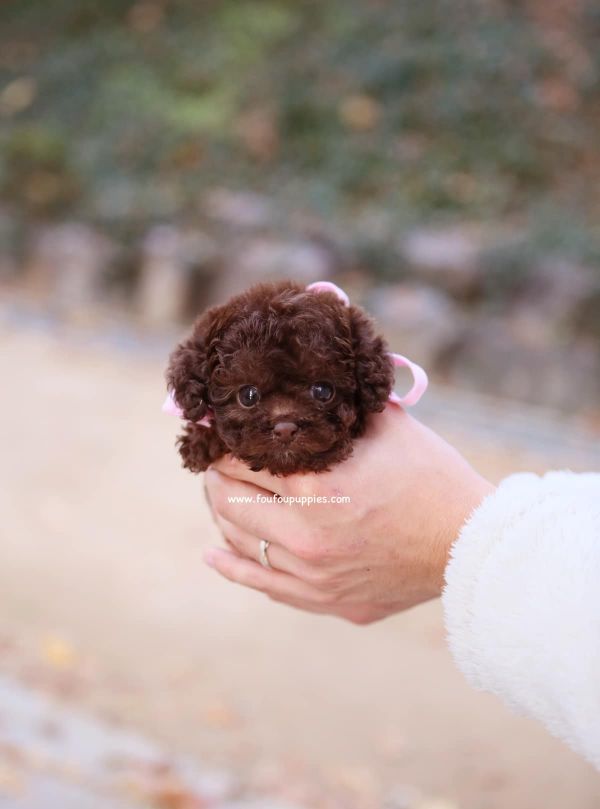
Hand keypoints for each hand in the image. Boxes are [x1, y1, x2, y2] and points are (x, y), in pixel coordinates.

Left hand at [203, 407, 493, 623]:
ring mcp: (315, 576)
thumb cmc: (433, 477)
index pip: (242, 461)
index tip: (217, 433)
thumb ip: (339, 405)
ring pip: (242, 544)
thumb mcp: (386, 426)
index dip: (224, 444)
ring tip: (219, 497)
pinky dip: (235, 568)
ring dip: (223, 515)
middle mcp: (306, 537)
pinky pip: (266, 585)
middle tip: (213, 462)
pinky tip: (215, 556)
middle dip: (216, 477)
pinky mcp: (329, 600)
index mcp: (316, 488)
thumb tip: (302, 382)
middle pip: (231, 502)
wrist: (472, 542)